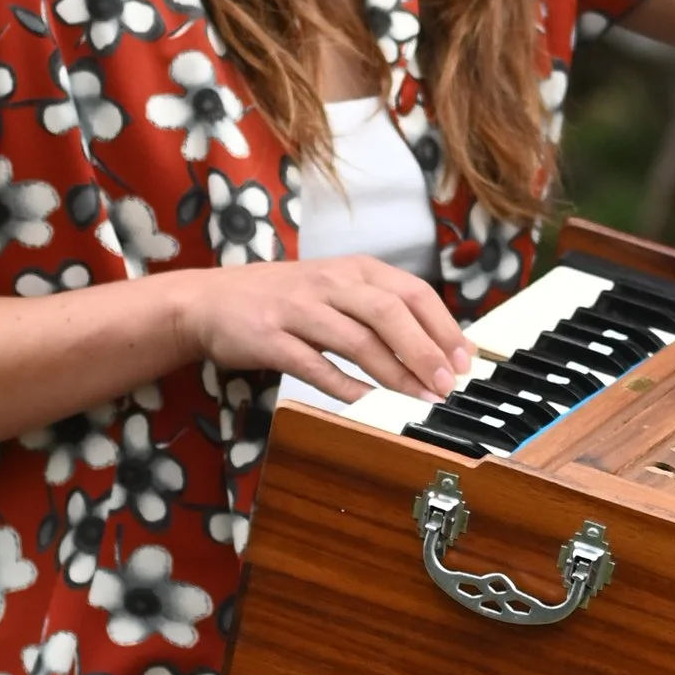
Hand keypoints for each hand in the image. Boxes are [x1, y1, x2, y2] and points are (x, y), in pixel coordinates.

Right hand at [166, 254, 474, 402]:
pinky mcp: (271, 339)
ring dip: (395, 373)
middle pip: (390, 313)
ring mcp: (299, 310)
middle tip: (448, 385)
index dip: (444, 327)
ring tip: (421, 399)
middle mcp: (330, 283)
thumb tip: (436, 345)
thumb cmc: (282, 298)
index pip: (412, 292)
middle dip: (426, 351)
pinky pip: (315, 365)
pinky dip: (345, 387)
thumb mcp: (335, 288)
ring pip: (357, 340)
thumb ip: (380, 309)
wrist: (209, 301)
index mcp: (354, 269)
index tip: (465, 360)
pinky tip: (369, 405)